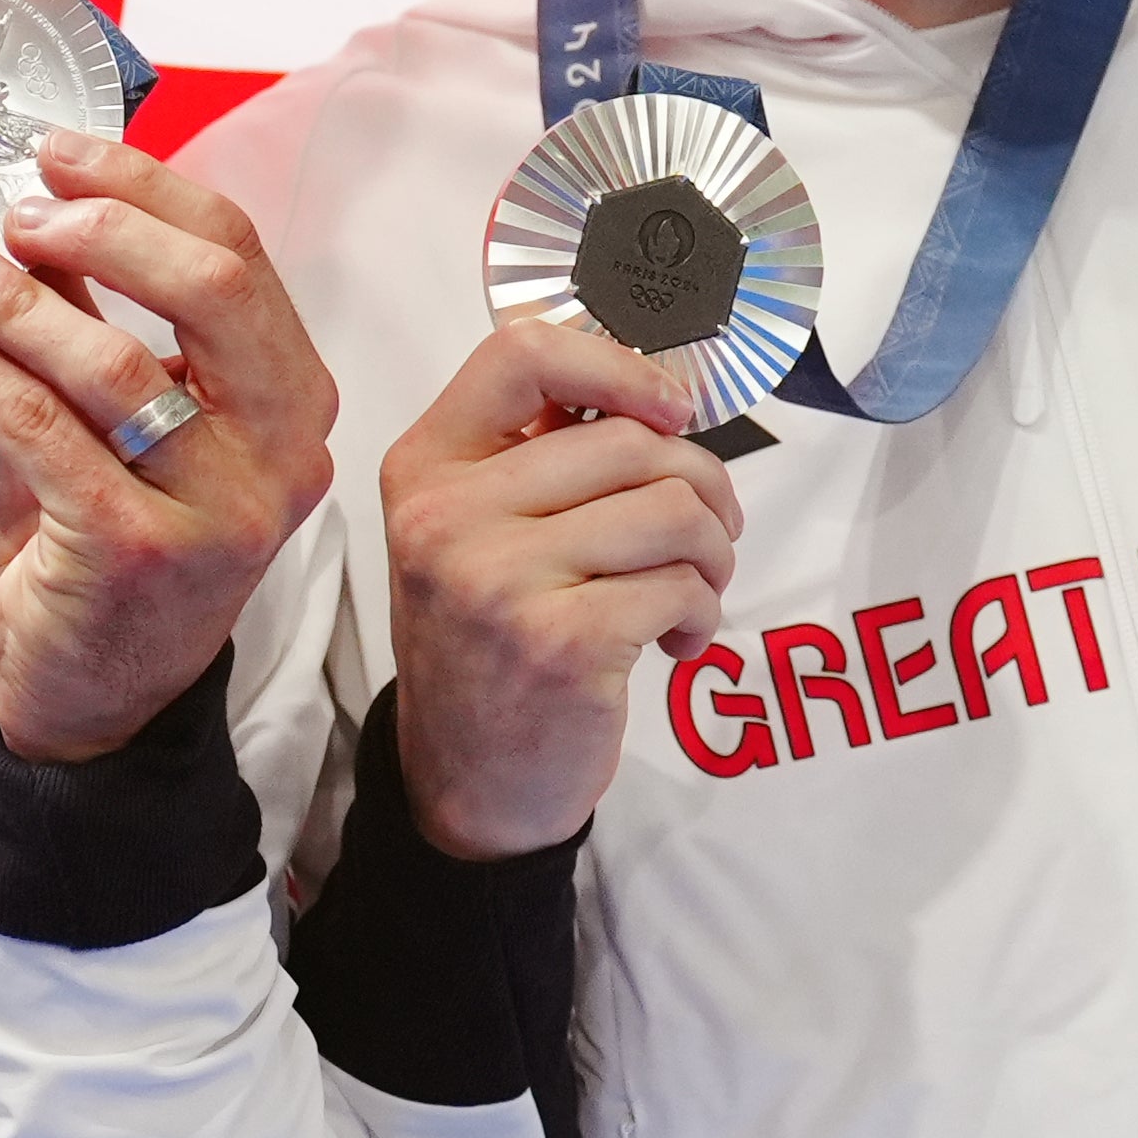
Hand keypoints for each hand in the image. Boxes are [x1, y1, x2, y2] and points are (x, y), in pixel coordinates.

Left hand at [0, 127, 333, 761]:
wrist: (97, 699)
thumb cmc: (112, 543)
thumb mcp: (126, 424)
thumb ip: (104, 322)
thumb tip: (39, 206)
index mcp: (293, 399)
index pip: (238, 255)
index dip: (144, 188)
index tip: (56, 154)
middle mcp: (282, 452)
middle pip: (212, 291)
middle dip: (104, 229)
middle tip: (16, 211)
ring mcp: (220, 509)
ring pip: (120, 366)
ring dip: (19, 301)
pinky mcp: (140, 553)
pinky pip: (46, 433)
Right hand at [376, 322, 744, 860]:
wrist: (466, 783)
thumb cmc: (486, 645)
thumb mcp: (473, 534)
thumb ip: (534, 455)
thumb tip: (650, 388)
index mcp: (425, 468)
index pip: (522, 354)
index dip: (618, 366)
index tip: (669, 409)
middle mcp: (448, 515)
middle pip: (630, 439)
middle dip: (700, 484)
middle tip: (705, 534)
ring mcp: (499, 579)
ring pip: (672, 509)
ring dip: (713, 551)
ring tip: (693, 589)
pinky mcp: (560, 643)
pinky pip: (682, 585)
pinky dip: (702, 611)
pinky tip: (678, 640)